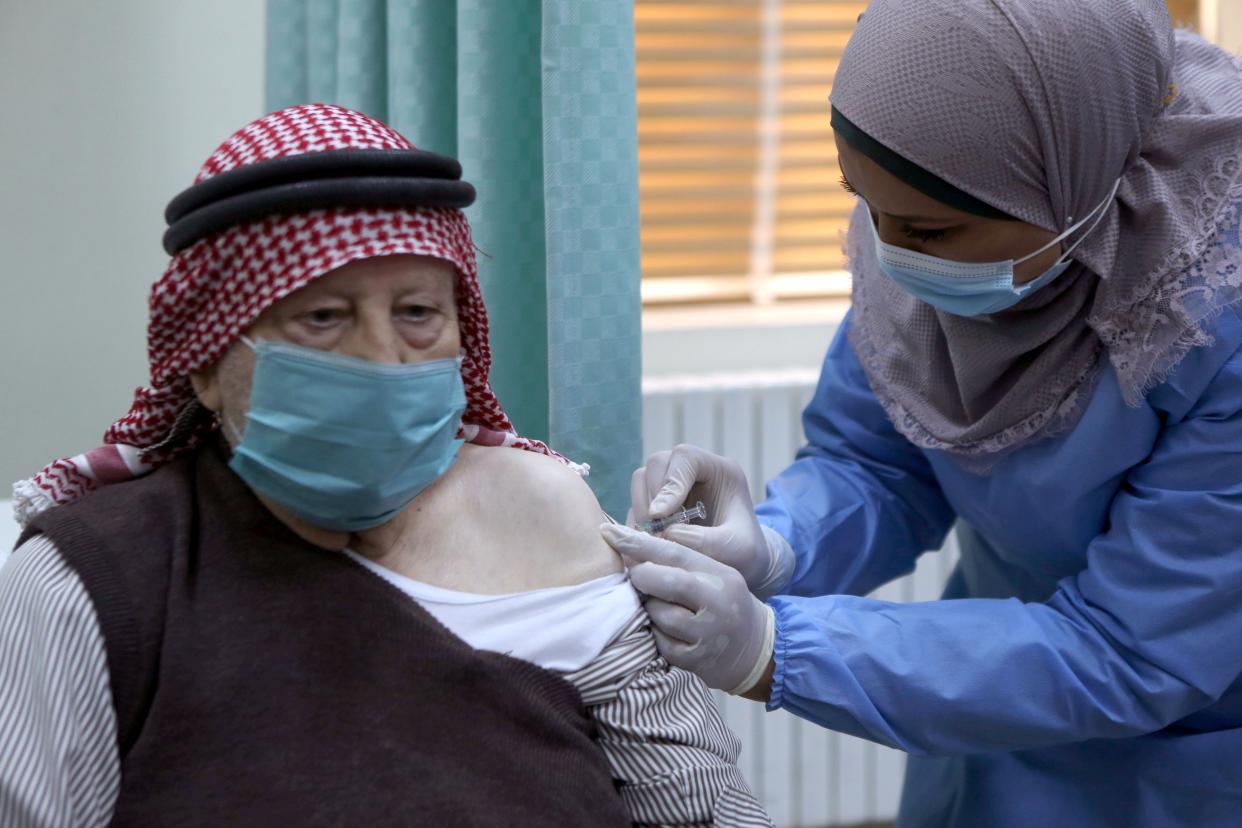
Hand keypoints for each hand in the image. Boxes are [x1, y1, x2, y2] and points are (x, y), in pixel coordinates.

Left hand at [601, 523, 774, 697]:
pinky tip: (665, 633)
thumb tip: (631, 545)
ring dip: (648, 610)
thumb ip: (680, 562)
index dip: (638, 541)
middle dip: (641, 576)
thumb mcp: (714, 576)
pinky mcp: (697, 660)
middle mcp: (716, 601)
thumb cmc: (724, 604)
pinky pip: (660, 643)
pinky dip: (656, 635)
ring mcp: (708, 633)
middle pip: (667, 581)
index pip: (675, 552)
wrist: (757, 650)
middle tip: (631, 575)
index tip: (609, 532)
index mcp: (719, 574)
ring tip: (656, 608)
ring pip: (660, 614)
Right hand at [632, 444, 793, 598]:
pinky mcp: (658, 503)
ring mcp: (674, 485)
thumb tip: (669, 533)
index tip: (661, 515)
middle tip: (655, 532)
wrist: (741, 570)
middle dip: (652, 499)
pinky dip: (637, 523)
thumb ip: (708, 542)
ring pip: (641, 480)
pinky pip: (636, 502)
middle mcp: (694, 471)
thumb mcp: (738, 551)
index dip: (670, 482)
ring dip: (641, 510)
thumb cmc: (747, 556)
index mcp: (721, 470)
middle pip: (657, 464)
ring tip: (653, 540)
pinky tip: (648, 544)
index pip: (686, 457)